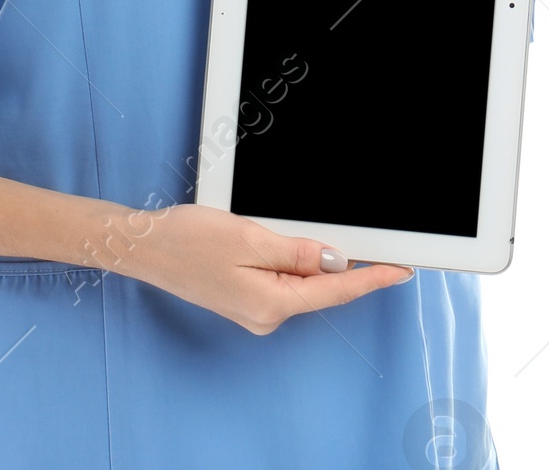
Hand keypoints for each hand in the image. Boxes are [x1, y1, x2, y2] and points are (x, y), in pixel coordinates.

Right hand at [93, 201, 413, 333]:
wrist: (147, 248)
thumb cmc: (189, 240)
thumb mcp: (250, 238)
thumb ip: (297, 252)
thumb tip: (337, 260)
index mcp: (271, 303)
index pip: (335, 291)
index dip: (371, 278)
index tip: (401, 270)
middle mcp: (266, 315)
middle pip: (321, 288)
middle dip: (345, 265)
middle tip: (373, 242)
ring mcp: (255, 310)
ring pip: (302, 284)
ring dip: (316, 261)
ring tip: (313, 234)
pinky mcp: (246, 299)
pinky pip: (284, 281)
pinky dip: (296, 263)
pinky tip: (291, 244)